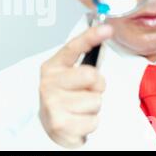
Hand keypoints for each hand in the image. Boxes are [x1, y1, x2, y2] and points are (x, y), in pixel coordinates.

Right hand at [39, 25, 112, 148]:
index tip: (107, 29)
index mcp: (52, 67)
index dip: (90, 37)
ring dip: (93, 107)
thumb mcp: (67, 76)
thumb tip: (102, 35)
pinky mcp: (60, 124)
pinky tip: (78, 121)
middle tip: (87, 91)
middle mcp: (49, 83)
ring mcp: (53, 104)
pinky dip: (90, 123)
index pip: (72, 48)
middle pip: (91, 75)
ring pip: (95, 101)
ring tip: (80, 109)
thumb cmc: (63, 97)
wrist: (50, 126)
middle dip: (97, 85)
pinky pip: (93, 121)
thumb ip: (82, 61)